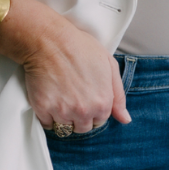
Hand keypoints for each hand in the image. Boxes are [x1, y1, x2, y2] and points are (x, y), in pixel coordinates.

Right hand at [0, 0, 130, 132]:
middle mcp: (84, 111)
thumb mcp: (109, 65)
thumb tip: (125, 119)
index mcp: (102, 102)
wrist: (52, 40)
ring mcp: (62, 112)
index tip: (88, 96)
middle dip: (80, 116)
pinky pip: (47, 124)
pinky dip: (48, 115)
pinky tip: (51, 97)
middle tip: (74, 96)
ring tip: (62, 96)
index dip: (94, 109)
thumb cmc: (81, 48)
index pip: (100, 121)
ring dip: (64, 117)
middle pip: (83, 128)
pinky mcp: (43, 110)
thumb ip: (119, 95)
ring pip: (64, 128)